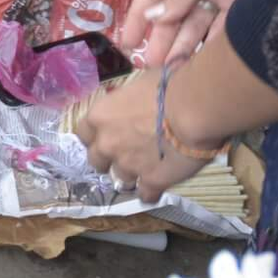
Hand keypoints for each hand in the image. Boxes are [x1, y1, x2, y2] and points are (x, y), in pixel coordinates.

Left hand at [73, 73, 205, 200]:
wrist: (193, 109)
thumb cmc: (168, 86)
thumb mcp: (139, 83)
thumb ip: (130, 97)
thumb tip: (137, 96)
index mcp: (100, 116)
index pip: (83, 133)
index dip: (96, 136)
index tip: (106, 135)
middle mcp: (108, 144)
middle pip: (96, 161)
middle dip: (108, 159)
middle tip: (126, 154)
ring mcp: (128, 165)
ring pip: (121, 179)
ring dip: (131, 176)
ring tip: (145, 171)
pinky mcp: (152, 181)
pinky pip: (146, 195)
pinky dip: (150, 193)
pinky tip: (157, 189)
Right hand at [125, 0, 277, 66]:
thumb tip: (154, 19)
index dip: (137, 18)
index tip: (128, 42)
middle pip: (171, 14)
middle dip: (160, 38)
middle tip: (151, 63)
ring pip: (193, 24)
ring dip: (182, 45)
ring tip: (172, 68)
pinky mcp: (237, 4)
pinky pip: (219, 29)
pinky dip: (209, 45)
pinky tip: (199, 62)